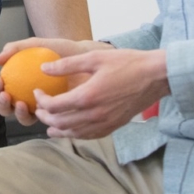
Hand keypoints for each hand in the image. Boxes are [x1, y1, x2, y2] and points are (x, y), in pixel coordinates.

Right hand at [0, 37, 104, 125]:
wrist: (84, 56)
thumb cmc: (59, 50)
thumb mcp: (35, 45)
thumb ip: (16, 48)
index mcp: (17, 81)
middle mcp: (26, 96)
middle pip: (7, 108)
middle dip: (2, 105)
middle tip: (6, 95)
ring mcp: (41, 107)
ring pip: (24, 118)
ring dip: (19, 114)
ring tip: (23, 104)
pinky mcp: (58, 115)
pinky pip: (47, 120)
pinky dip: (43, 118)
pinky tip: (44, 109)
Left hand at [31, 47, 169, 138]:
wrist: (156, 76)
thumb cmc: (127, 63)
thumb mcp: (94, 58)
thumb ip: (67, 65)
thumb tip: (44, 69)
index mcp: (88, 97)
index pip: (55, 106)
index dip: (41, 101)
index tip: (37, 92)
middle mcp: (95, 114)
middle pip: (61, 123)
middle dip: (46, 117)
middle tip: (39, 108)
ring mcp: (106, 123)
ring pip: (74, 133)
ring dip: (58, 129)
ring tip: (48, 124)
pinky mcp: (114, 126)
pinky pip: (90, 136)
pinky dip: (76, 134)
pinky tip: (71, 130)